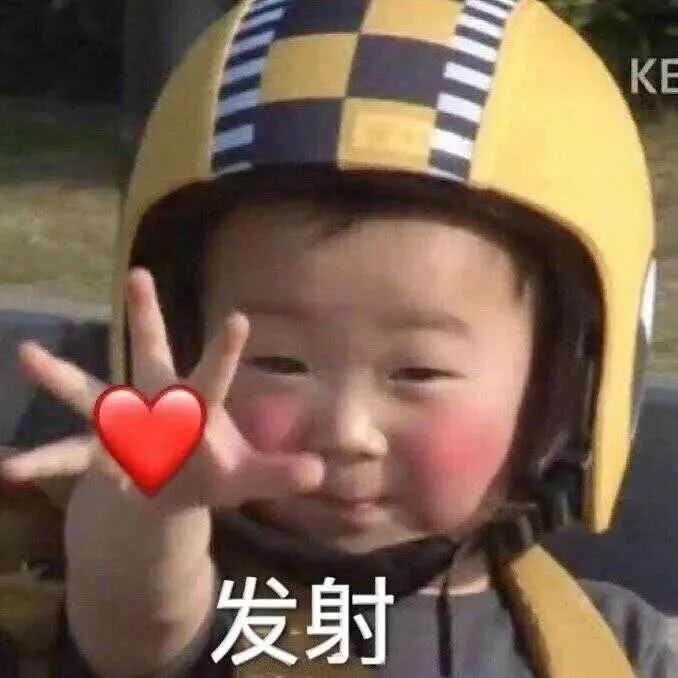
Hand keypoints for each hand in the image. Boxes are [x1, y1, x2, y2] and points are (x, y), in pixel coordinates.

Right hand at [0, 268, 323, 509]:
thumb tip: (319, 472)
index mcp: (198, 405)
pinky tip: (11, 468)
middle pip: (152, 351)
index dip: (229, 347)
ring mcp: (125, 422)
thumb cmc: (211, 475)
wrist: (168, 492)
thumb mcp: (247, 479)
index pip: (217, 372)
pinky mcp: (99, 450)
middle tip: (137, 271)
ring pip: (94, 390)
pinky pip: (68, 454)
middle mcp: (159, 400)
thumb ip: (279, 473)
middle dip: (146, 316)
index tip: (240, 316)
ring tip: (27, 354)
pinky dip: (47, 460)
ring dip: (63, 375)